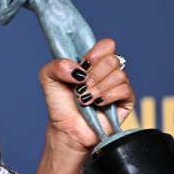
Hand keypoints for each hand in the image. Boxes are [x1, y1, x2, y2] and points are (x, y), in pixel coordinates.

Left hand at [38, 38, 134, 156]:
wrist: (66, 128)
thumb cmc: (59, 103)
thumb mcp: (47, 77)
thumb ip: (57, 65)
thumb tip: (79, 70)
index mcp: (92, 62)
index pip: (106, 45)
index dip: (96, 53)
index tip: (83, 64)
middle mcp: (106, 72)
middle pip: (112, 59)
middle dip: (93, 74)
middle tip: (81, 86)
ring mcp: (117, 85)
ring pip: (119, 74)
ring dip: (98, 88)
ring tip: (85, 98)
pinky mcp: (125, 101)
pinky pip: (125, 90)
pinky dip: (107, 96)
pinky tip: (97, 103)